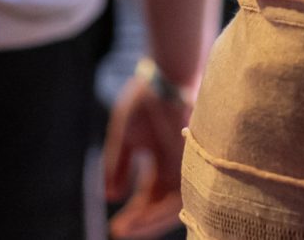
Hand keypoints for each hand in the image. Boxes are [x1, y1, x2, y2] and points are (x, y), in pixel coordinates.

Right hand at [102, 66, 190, 238]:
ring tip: (127, 230)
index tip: (116, 227)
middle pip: (159, 206)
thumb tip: (110, 197)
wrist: (167, 78)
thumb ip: (117, 166)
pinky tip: (141, 218)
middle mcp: (176, 168)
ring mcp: (186, 167)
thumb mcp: (125, 137)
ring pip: (171, 208)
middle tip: (119, 232)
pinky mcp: (193, 167)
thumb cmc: (146, 100)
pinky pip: (180, 199)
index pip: (149, 196)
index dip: (134, 213)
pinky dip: (160, 211)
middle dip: (140, 222)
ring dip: (149, 221)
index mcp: (161, 161)